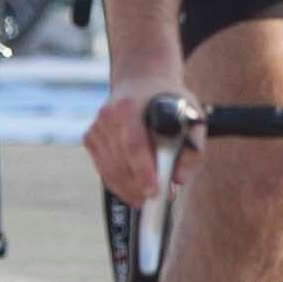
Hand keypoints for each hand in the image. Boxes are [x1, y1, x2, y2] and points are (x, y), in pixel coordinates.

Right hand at [84, 64, 185, 207]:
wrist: (141, 81)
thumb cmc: (169, 100)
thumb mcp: (192, 116)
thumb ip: (192, 148)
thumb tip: (178, 179)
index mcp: (129, 105)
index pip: (134, 144)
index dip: (143, 171)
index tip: (155, 192)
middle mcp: (108, 115)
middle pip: (121, 162)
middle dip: (140, 187)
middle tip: (161, 200)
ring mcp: (96, 127)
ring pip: (110, 171)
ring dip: (130, 189)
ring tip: (149, 198)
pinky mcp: (90, 138)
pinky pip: (104, 170)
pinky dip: (119, 184)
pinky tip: (134, 189)